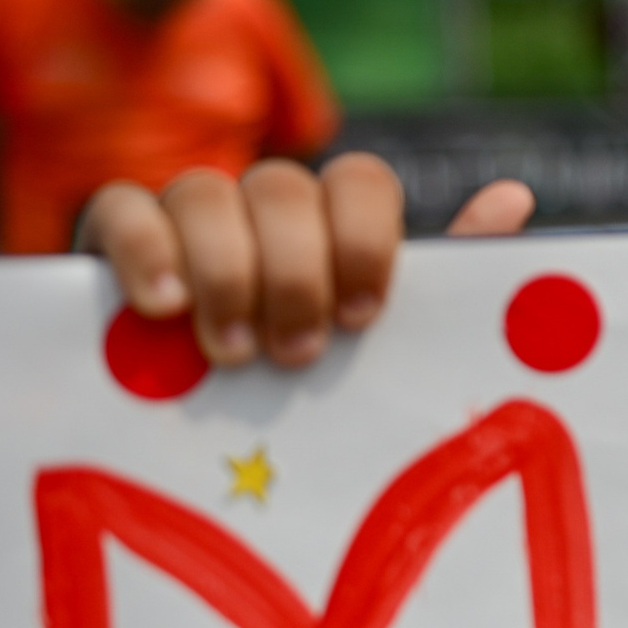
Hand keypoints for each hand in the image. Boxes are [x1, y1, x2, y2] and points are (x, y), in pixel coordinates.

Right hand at [79, 156, 534, 366]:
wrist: (191, 447)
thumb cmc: (307, 393)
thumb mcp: (378, 347)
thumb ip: (444, 274)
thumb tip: (515, 195)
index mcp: (333, 222)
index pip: (361, 180)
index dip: (366, 240)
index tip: (365, 317)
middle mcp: (263, 206)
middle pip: (283, 186)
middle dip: (295, 271)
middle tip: (299, 354)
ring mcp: (185, 214)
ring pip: (203, 190)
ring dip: (225, 270)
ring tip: (232, 353)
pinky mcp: (112, 238)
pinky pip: (120, 209)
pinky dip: (145, 251)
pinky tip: (163, 310)